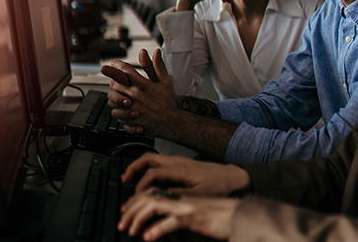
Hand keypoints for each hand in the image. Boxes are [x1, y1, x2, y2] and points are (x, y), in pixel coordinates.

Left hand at [101, 49, 183, 137]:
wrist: (172, 122)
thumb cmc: (168, 102)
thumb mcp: (165, 82)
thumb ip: (158, 66)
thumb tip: (157, 52)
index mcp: (143, 85)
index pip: (125, 70)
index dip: (117, 64)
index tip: (113, 63)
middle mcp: (135, 96)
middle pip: (114, 84)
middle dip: (114, 81)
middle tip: (117, 81)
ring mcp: (131, 109)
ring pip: (112, 100)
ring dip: (114, 97)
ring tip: (119, 95)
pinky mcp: (130, 120)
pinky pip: (116, 114)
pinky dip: (117, 111)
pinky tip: (123, 109)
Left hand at [118, 189, 239, 240]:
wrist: (242, 214)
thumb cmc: (222, 216)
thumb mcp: (196, 214)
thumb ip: (180, 215)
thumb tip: (162, 222)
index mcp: (180, 196)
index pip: (151, 193)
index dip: (135, 201)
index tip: (125, 212)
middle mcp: (181, 198)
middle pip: (148, 196)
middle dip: (130, 209)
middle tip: (122, 223)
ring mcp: (187, 206)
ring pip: (154, 205)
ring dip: (137, 217)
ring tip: (129, 230)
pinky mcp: (195, 217)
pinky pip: (172, 221)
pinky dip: (157, 228)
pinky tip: (148, 237)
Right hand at [123, 153, 250, 196]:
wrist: (233, 176)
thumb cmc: (220, 185)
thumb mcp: (201, 194)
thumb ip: (180, 196)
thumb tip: (162, 198)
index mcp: (181, 169)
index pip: (153, 173)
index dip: (142, 185)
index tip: (137, 196)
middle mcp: (178, 161)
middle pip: (148, 158)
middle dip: (133, 168)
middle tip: (124, 180)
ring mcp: (179, 160)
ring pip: (152, 158)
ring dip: (139, 166)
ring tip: (130, 177)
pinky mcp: (181, 163)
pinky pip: (159, 161)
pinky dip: (148, 167)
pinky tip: (148, 177)